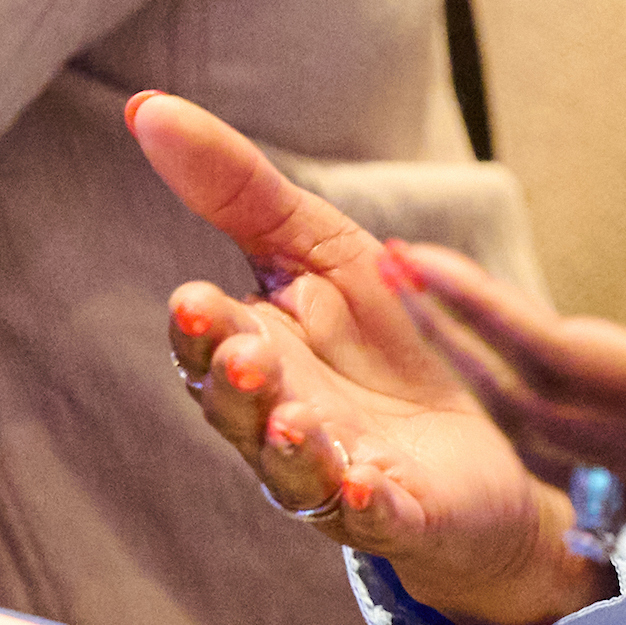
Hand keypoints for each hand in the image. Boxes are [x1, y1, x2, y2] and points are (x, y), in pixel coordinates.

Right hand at [131, 93, 608, 624]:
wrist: (481, 434)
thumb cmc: (382, 341)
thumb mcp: (318, 250)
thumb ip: (235, 189)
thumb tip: (144, 107)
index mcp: (254, 354)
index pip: (205, 345)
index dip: (199, 328)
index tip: (193, 298)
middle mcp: (279, 421)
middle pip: (240, 410)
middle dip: (238, 384)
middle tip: (245, 353)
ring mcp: (334, 475)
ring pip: (294, 470)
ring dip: (290, 447)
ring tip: (295, 421)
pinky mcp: (399, 513)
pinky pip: (373, 516)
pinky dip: (363, 504)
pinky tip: (362, 485)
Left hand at [386, 159, 625, 624]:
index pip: (563, 360)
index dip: (475, 310)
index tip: (405, 258)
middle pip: (532, 413)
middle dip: (454, 347)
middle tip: (383, 282)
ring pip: (560, 456)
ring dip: (490, 393)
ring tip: (437, 332)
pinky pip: (601, 483)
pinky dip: (546, 433)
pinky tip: (541, 404)